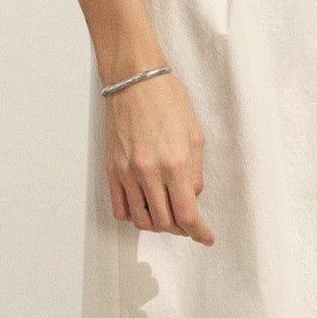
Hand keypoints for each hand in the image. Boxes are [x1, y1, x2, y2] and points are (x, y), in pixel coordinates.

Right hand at [106, 71, 214, 244]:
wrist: (134, 80)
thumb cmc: (167, 100)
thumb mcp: (195, 135)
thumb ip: (195, 172)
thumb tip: (191, 197)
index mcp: (175, 163)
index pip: (186, 214)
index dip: (198, 232)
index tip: (205, 238)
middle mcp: (149, 171)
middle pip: (164, 222)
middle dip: (180, 229)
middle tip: (189, 225)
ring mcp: (127, 172)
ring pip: (141, 219)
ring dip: (157, 225)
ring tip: (167, 217)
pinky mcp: (111, 168)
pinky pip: (120, 207)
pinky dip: (134, 216)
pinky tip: (144, 208)